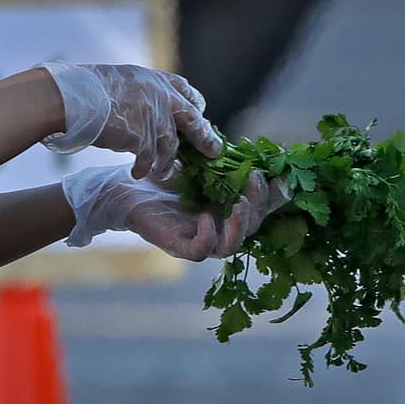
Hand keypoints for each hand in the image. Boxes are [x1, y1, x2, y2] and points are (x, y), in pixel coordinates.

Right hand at [40, 62, 222, 179]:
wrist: (72, 97)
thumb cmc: (88, 88)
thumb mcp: (125, 79)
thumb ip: (144, 92)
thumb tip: (153, 104)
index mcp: (158, 81)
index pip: (188, 94)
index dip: (195, 107)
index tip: (199, 116)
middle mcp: (162, 98)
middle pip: (193, 122)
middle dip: (205, 140)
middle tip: (212, 152)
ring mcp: (154, 118)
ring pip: (170, 147)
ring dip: (166, 162)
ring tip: (161, 172)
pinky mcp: (142, 137)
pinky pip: (149, 159)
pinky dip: (145, 167)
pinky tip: (137, 173)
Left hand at [61, 165, 285, 260]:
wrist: (122, 187)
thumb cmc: (161, 175)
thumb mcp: (198, 164)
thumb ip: (224, 163)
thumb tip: (255, 152)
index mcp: (228, 209)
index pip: (262, 208)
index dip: (276, 197)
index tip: (282, 177)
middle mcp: (219, 228)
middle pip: (253, 227)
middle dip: (260, 204)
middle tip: (256, 178)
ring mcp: (200, 239)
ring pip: (232, 246)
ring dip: (241, 225)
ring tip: (239, 202)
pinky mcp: (177, 246)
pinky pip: (201, 251)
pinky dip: (208, 236)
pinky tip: (205, 216)